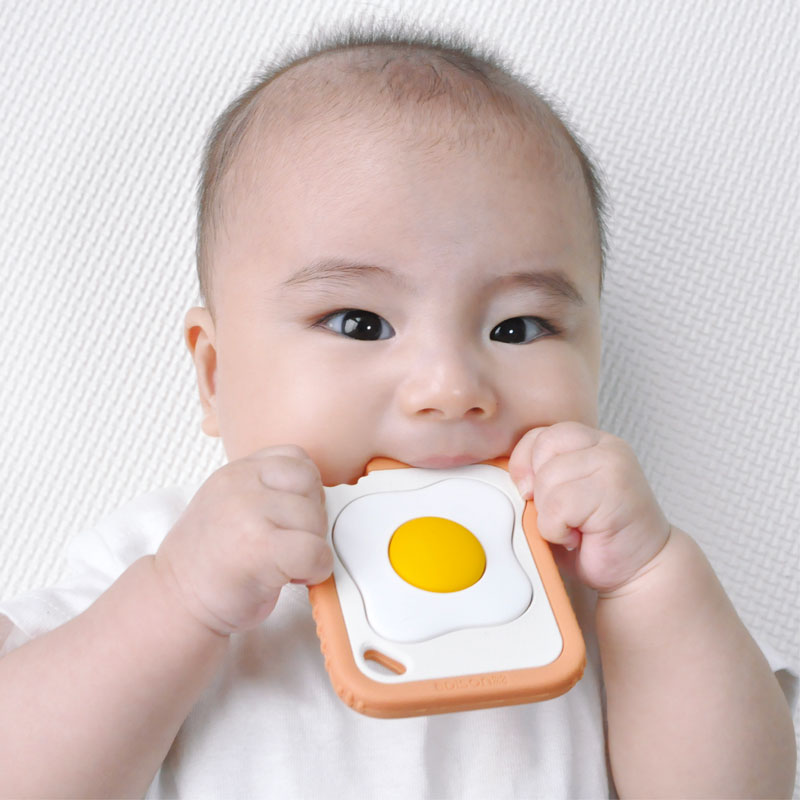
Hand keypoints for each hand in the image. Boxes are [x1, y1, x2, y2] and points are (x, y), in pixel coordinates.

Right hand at [153, 445, 332, 634]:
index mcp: (237, 472)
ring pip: (315, 518)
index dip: (304, 490)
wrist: (176, 602)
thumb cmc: (210, 563)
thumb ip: (267, 490)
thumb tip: (317, 495)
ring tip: (284, 563)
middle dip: (311, 517)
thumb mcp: (232, 505)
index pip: (296, 457)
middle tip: (289, 542)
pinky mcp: (260, 547)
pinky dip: (316, 569)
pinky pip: (315, 551)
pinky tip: (293, 577)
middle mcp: (240, 484)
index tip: (290, 518)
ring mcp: (248, 512)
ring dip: (312, 547)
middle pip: (310, 483)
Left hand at [508, 422, 670, 592]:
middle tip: (561, 513)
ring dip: (550, 514)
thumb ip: (538, 475)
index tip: (529, 491)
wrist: (640, 569)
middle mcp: (606, 447)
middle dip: (539, 489)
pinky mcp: (614, 491)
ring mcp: (613, 466)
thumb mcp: (559, 495)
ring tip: (575, 526)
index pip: (540, 434)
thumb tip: (509, 476)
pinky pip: (558, 506)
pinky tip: (580, 536)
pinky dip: (557, 529)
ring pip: (548, 479)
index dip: (525, 463)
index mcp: (592, 442)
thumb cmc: (597, 536)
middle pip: (542, 449)